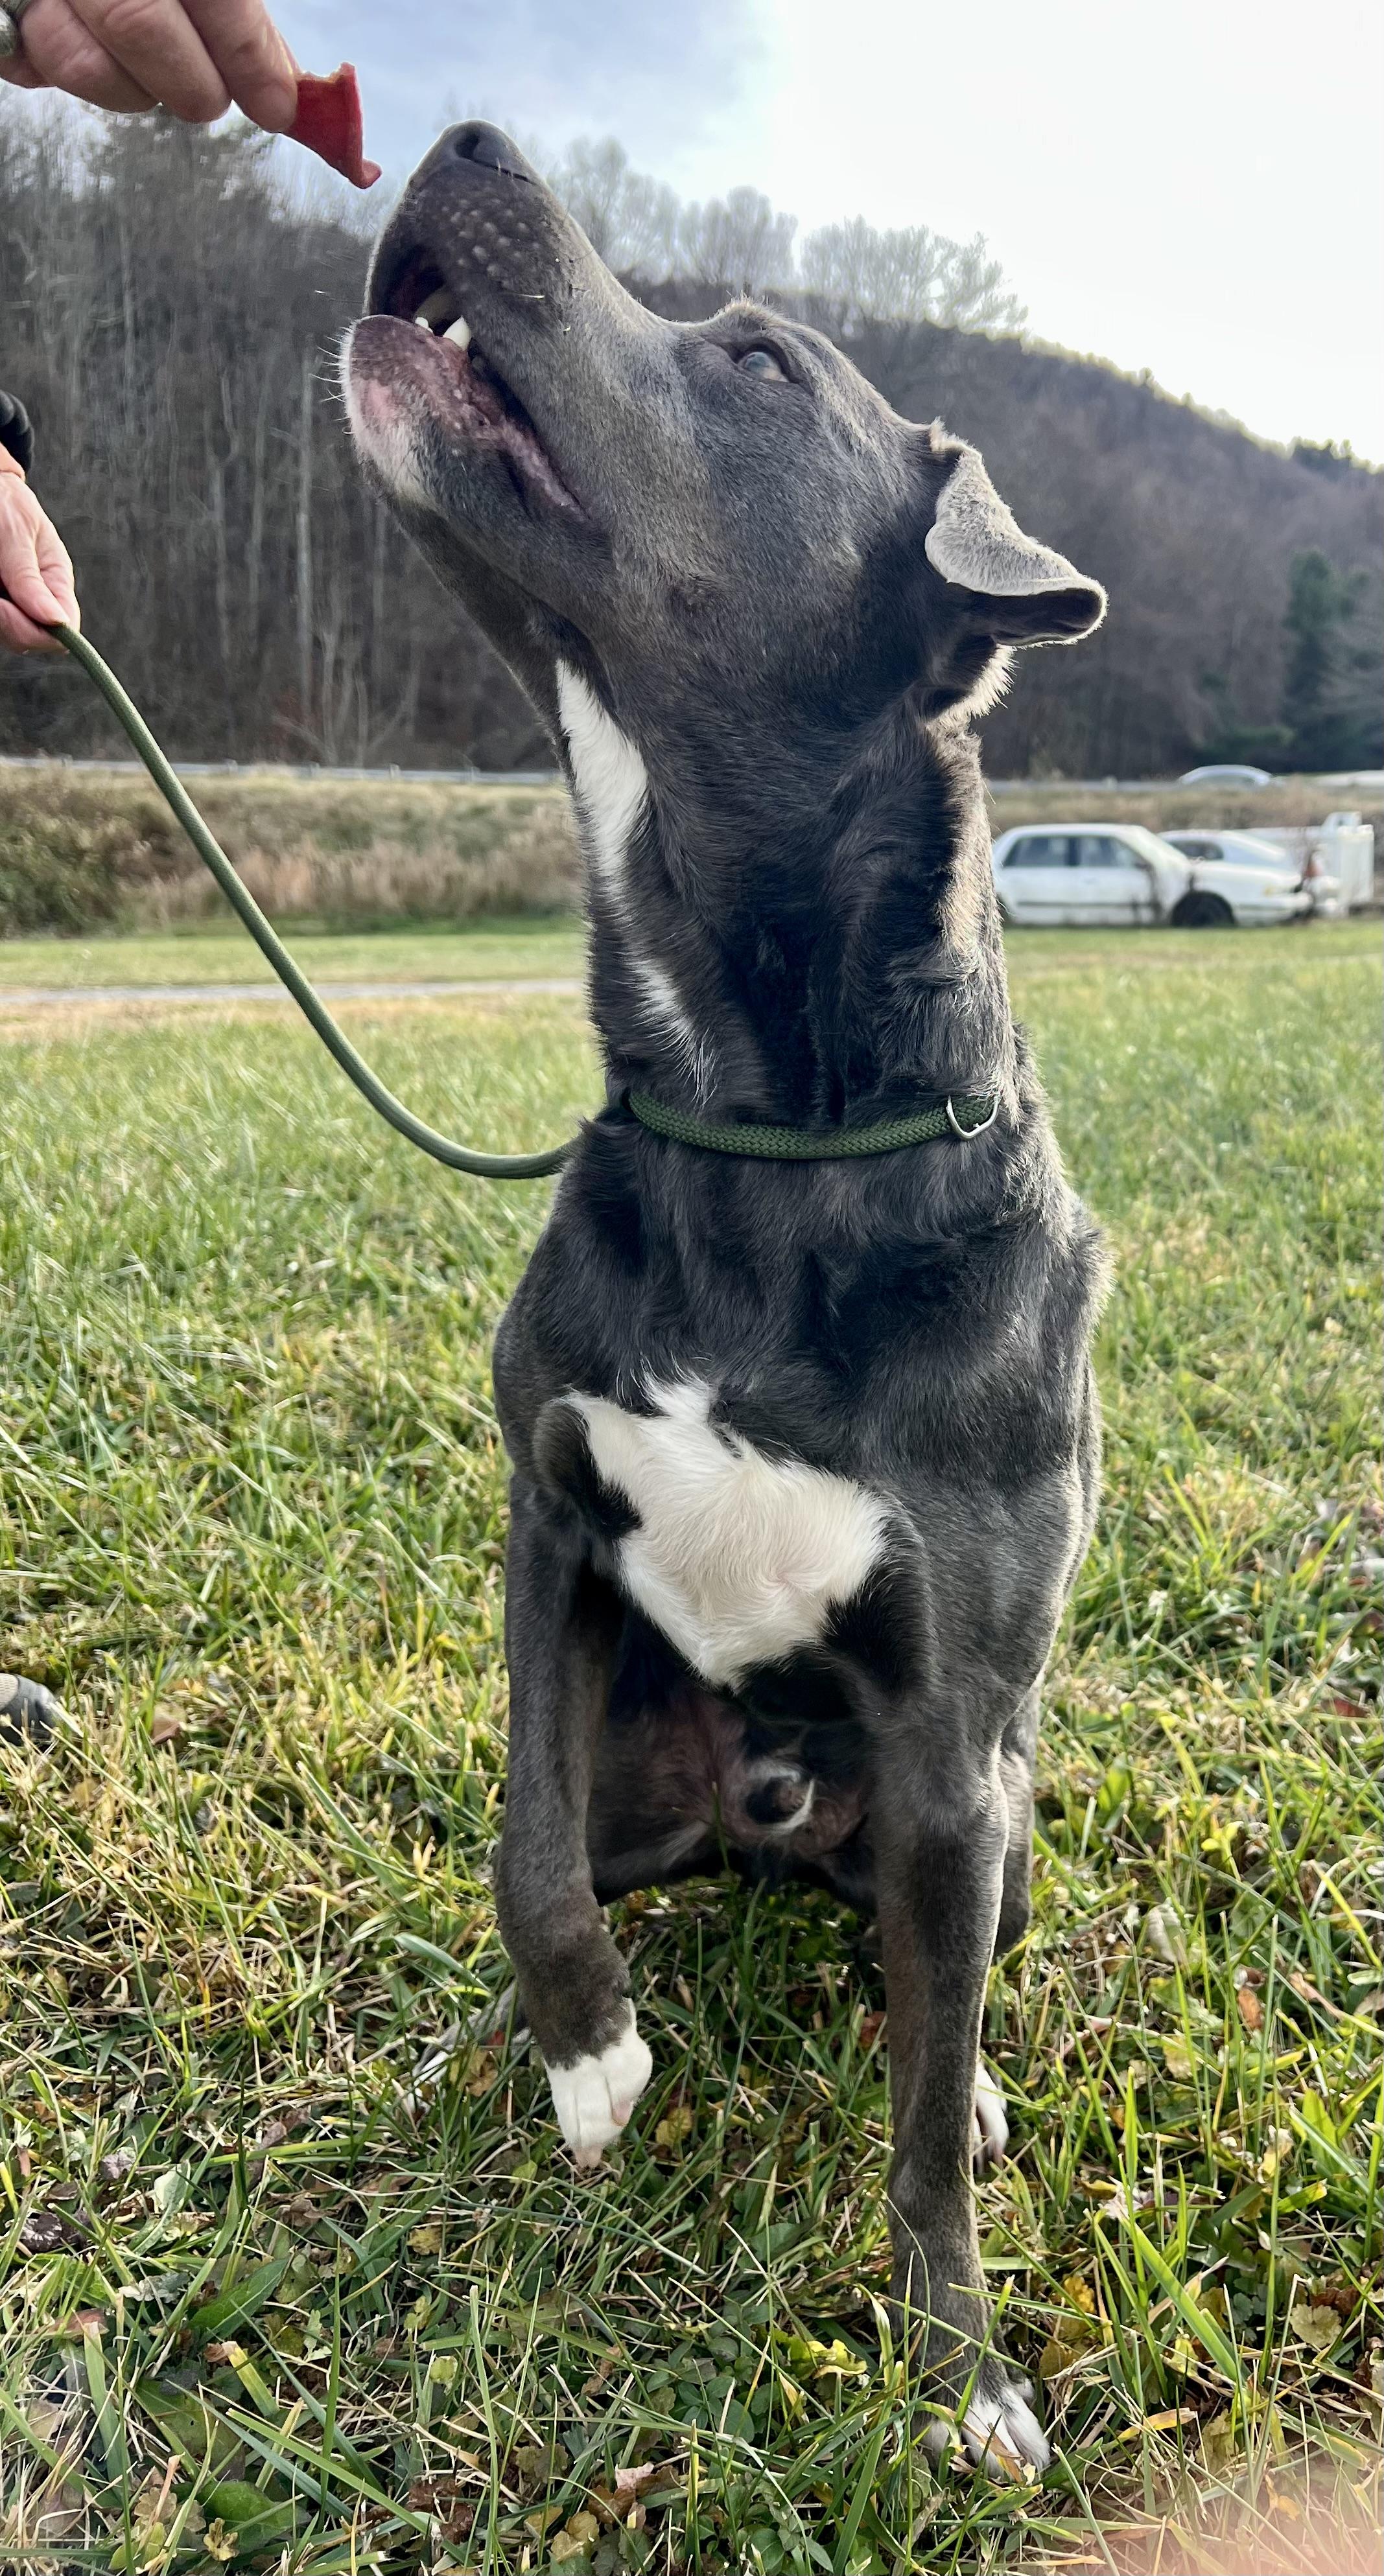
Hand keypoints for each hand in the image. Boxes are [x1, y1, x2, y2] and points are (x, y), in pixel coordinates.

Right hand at [0, 0, 295, 126]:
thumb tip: (278, 77)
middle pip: (140, 25)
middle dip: (191, 84)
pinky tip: (91, 53)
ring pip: (80, 61)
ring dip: (129, 89)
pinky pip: (28, 68)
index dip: (247, 55)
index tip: (276, 104)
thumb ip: (232, 9)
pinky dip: (61, 75)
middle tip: (210, 98)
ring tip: (149, 72)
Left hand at [0, 462, 79, 653]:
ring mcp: (16, 603)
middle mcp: (38, 598)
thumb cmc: (3, 501)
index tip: (4, 608)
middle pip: (32, 638)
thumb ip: (30, 578)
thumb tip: (57, 621)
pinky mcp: (1, 604)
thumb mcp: (18, 534)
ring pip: (9, 634)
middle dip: (9, 624)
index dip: (38, 630)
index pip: (64, 627)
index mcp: (57, 580)